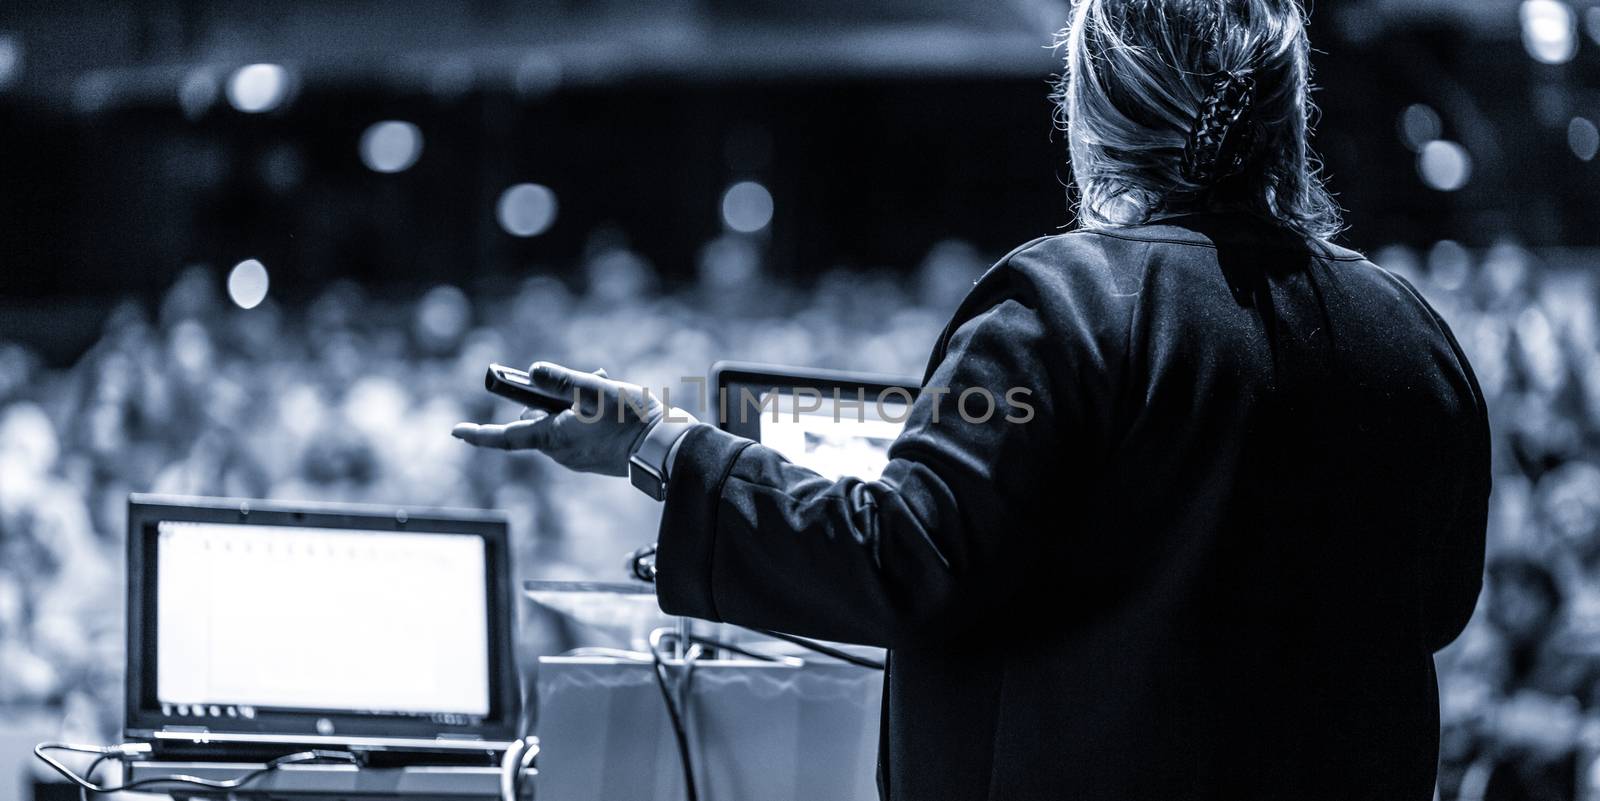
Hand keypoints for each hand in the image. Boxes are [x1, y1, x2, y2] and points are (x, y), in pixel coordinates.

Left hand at [451, 362, 663, 476]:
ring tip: (603, 385)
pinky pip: (577, 433)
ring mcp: (577, 458)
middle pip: (538, 421)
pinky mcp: (593, 458)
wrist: (665, 448)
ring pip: (560, 424)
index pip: (506, 436)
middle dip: (550, 398)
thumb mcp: (594, 389)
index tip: (456, 431)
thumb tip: (532, 371)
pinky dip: (585, 415)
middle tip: (581, 378)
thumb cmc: (632, 418)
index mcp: (554, 437)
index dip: (479, 433)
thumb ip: (561, 379)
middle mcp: (561, 453)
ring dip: (572, 404)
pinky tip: (609, 403)